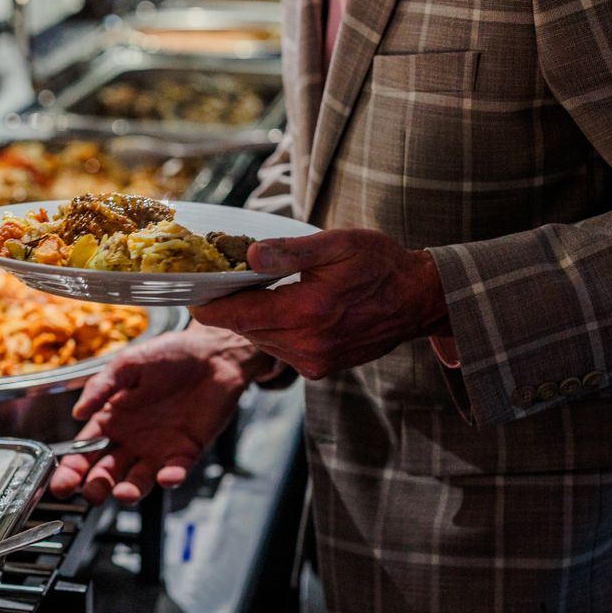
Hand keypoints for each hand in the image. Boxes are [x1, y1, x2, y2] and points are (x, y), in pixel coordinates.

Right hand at [48, 323, 273, 504]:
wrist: (211, 353)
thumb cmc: (167, 354)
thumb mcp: (127, 365)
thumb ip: (102, 388)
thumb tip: (78, 413)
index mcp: (112, 419)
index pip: (86, 450)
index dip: (72, 469)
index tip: (61, 485)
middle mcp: (131, 439)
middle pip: (108, 472)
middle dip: (96, 486)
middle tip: (90, 493)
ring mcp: (158, 448)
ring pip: (139, 479)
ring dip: (130, 490)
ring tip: (123, 494)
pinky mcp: (186, 451)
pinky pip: (176, 470)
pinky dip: (171, 477)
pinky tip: (166, 476)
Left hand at [190, 229, 449, 379]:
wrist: (418, 299)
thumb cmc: (379, 265)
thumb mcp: (337, 243)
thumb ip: (290, 250)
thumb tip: (249, 255)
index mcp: (305, 312)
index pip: (236, 315)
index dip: (208, 305)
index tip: (193, 292)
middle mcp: (306, 345)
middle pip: (244, 329)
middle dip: (231, 307)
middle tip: (222, 281)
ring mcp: (314, 361)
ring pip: (261, 341)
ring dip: (253, 319)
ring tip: (257, 292)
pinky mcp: (320, 369)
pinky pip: (281, 350)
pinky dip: (274, 330)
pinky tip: (285, 308)